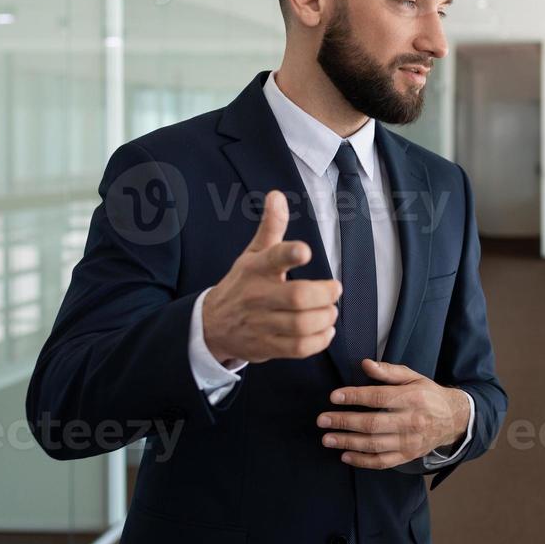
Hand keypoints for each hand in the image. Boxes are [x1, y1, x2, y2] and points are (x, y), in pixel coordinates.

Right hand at [202, 190, 342, 363]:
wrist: (210, 325)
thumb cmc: (241, 285)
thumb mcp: (253, 254)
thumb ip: (271, 227)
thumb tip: (277, 195)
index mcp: (256, 269)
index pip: (272, 258)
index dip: (290, 254)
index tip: (305, 251)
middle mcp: (257, 296)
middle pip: (297, 296)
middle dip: (324, 294)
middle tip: (334, 290)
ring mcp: (261, 323)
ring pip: (302, 324)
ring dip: (325, 317)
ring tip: (330, 311)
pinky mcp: (267, 346)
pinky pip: (299, 348)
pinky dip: (319, 340)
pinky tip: (325, 329)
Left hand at [316, 359, 469, 468]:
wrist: (453, 419)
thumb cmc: (427, 394)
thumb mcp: (413, 376)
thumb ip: (389, 371)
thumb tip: (365, 364)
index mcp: (413, 398)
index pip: (379, 398)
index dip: (355, 397)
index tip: (334, 396)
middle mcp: (412, 421)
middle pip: (373, 423)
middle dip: (345, 422)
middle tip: (322, 420)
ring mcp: (410, 442)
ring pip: (375, 444)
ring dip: (348, 442)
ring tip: (328, 438)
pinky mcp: (408, 456)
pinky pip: (382, 461)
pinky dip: (362, 461)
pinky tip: (345, 455)